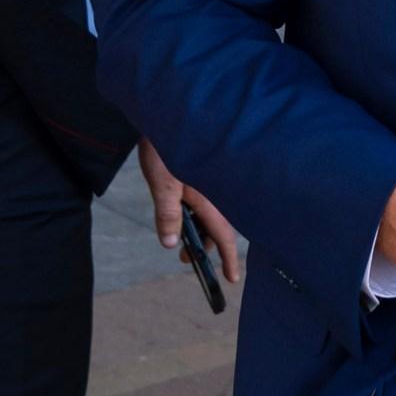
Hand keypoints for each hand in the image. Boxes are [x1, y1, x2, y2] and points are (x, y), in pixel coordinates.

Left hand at [137, 138, 241, 284]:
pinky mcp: (199, 176)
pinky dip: (196, 216)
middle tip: (186, 261)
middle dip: (205, 248)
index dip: (228, 259)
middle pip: (217, 228)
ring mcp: (208, 184)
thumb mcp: (162, 184)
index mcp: (210, 196)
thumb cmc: (163, 147)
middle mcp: (214, 192)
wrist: (164, 116)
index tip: (232, 280)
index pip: (223, 235)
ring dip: (198, 232)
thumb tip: (171, 244)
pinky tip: (181, 216)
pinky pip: (205, 204)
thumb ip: (167, 214)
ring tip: (180, 245)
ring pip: (210, 216)